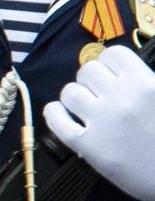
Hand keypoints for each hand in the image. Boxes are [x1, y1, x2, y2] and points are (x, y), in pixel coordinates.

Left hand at [44, 43, 154, 200]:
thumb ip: (149, 81)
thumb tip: (131, 71)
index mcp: (146, 84)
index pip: (112, 54)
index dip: (109, 63)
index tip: (111, 73)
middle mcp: (121, 98)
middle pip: (87, 71)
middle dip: (91, 79)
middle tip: (98, 91)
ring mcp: (102, 122)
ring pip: (70, 93)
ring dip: (74, 96)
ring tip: (83, 105)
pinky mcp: (88, 146)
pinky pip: (57, 121)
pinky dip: (54, 114)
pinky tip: (60, 114)